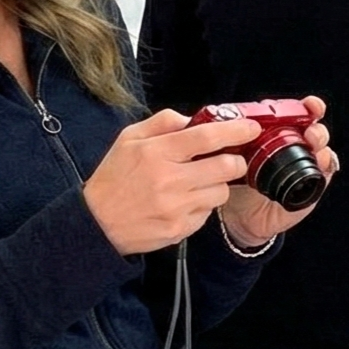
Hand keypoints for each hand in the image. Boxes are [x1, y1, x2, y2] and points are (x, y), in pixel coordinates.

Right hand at [83, 109, 261, 255]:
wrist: (97, 223)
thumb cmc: (114, 178)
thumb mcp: (129, 139)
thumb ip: (162, 122)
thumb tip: (192, 118)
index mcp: (157, 152)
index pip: (207, 137)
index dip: (235, 130)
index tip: (251, 128)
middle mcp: (169, 180)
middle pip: (225, 167)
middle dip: (235, 160)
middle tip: (230, 158)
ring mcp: (176, 207)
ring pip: (221, 192)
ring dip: (218, 184)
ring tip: (199, 183)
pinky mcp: (180, 229)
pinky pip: (208, 213)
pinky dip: (203, 205)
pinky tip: (185, 202)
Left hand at [219, 97, 337, 246]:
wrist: (239, 218)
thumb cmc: (234, 182)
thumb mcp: (227, 156)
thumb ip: (215, 138)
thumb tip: (186, 119)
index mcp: (277, 135)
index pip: (297, 115)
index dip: (306, 107)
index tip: (308, 104)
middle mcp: (293, 148)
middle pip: (314, 129)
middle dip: (316, 125)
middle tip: (309, 127)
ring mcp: (303, 168)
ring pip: (322, 149)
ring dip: (321, 143)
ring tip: (313, 143)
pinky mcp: (308, 189)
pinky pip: (323, 175)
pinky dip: (325, 166)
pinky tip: (320, 162)